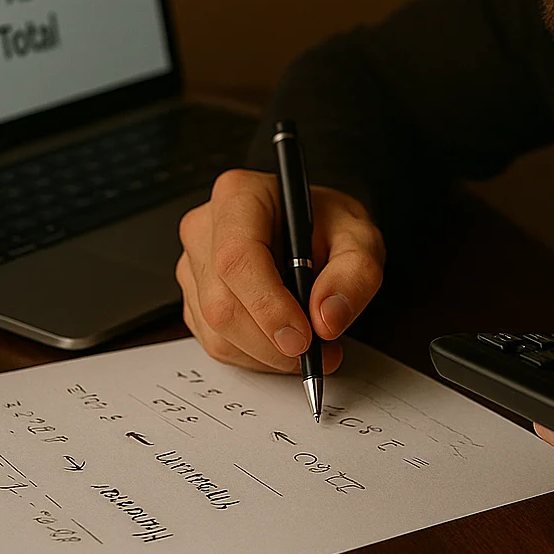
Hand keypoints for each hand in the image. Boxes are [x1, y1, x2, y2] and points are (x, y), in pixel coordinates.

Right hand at [175, 169, 385, 374]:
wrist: (313, 231)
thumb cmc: (328, 225)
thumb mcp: (360, 238)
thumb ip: (354, 274)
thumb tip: (327, 319)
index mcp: (239, 196)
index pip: (238, 259)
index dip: (268, 307)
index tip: (303, 338)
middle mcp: (205, 228)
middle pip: (222, 304)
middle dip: (274, 343)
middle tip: (321, 352)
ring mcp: (193, 265)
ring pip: (217, 333)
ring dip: (268, 356)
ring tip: (310, 346)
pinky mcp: (194, 298)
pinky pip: (216, 343)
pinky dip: (256, 356)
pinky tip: (283, 341)